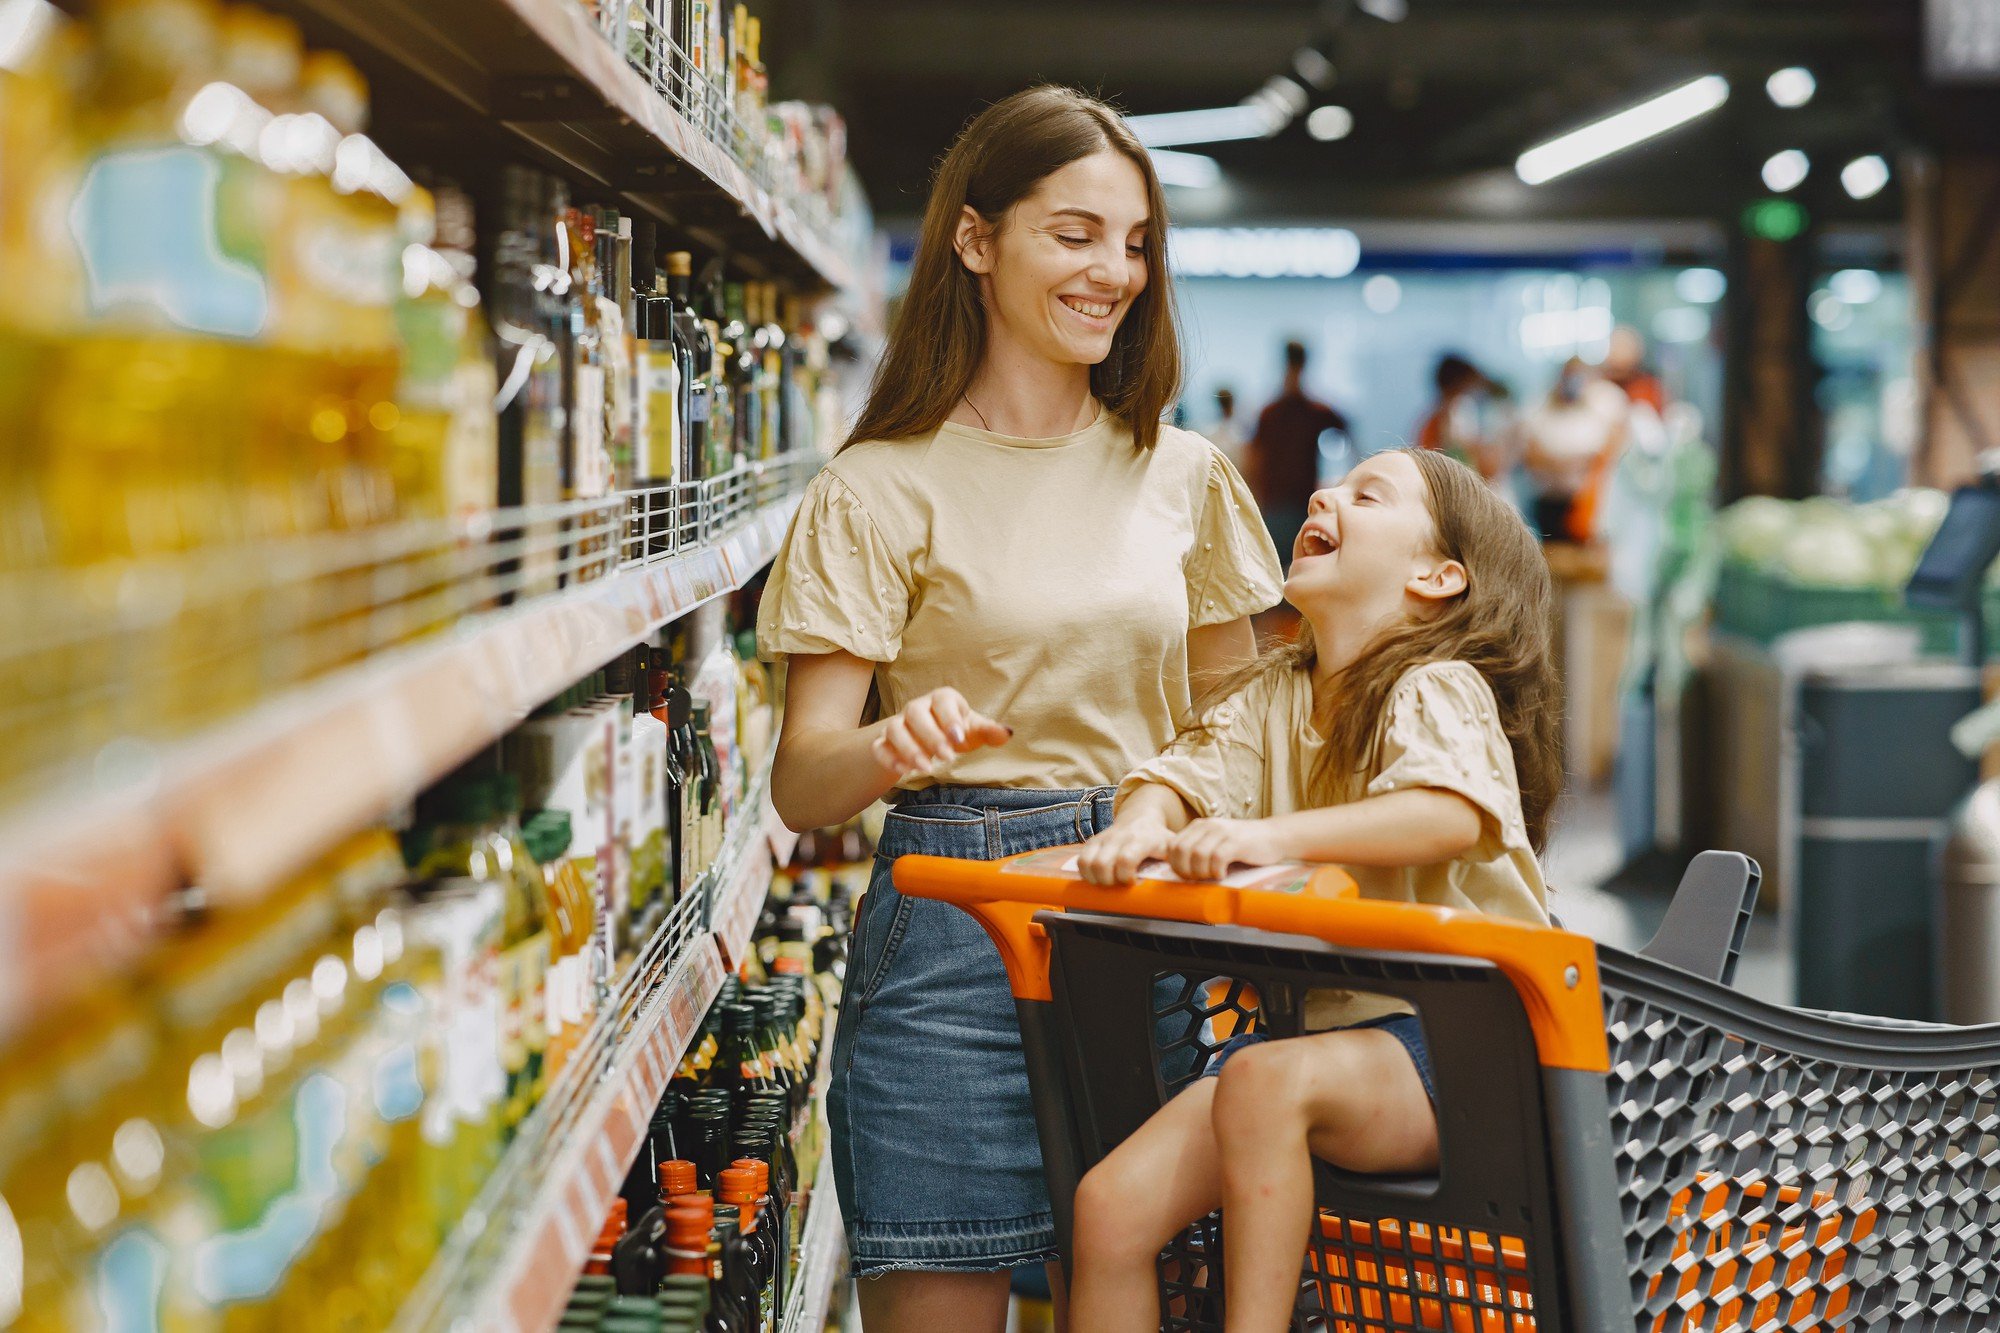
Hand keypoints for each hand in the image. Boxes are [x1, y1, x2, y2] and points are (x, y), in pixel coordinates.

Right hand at [871, 687, 1011, 780]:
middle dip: (930, 735)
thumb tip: (1007, 733)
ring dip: (908, 748)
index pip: (942, 700)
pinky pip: (879, 747)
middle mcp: (917, 708)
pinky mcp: (884, 742)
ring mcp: (898, 724)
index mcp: (942, 700)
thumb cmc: (955, 732)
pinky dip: (888, 758)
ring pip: (894, 728)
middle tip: (947, 758)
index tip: (959, 739)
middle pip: (915, 712)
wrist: (925, 739)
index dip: (949, 718)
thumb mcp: (972, 730)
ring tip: (926, 769)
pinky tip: (904, 772)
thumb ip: (989, 731)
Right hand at [1077, 816, 1174, 885]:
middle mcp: (1120, 836)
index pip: (1126, 859)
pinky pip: (1081, 861)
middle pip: (1102, 865)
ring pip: (1087, 863)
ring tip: (1109, 882)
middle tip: (1119, 884)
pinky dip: (1086, 874)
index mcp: (1142, 838)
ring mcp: (1104, 838)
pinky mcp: (1092, 841)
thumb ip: (1176, 862)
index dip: (1126, 877)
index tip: (1133, 882)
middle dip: (1109, 882)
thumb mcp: (1171, 847)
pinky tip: (1099, 877)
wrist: (1141, 817)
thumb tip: (1179, 883)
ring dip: (1096, 879)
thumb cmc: (1158, 838)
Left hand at [1168, 818, 1287, 882]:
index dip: (1175, 865)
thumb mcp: (1217, 843)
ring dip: (1202, 872)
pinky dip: (1217, 871)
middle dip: (1186, 871)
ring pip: (1197, 854)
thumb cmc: (1245, 846)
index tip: (1187, 876)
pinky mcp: (1236, 841)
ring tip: (1213, 876)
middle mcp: (1208, 826)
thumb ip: (1200, 851)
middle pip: (1181, 850)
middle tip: (1200, 879)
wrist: (1274, 836)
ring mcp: (1222, 832)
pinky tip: (1223, 874)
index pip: (1172, 846)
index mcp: (1199, 826)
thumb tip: (1181, 873)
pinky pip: (1217, 858)